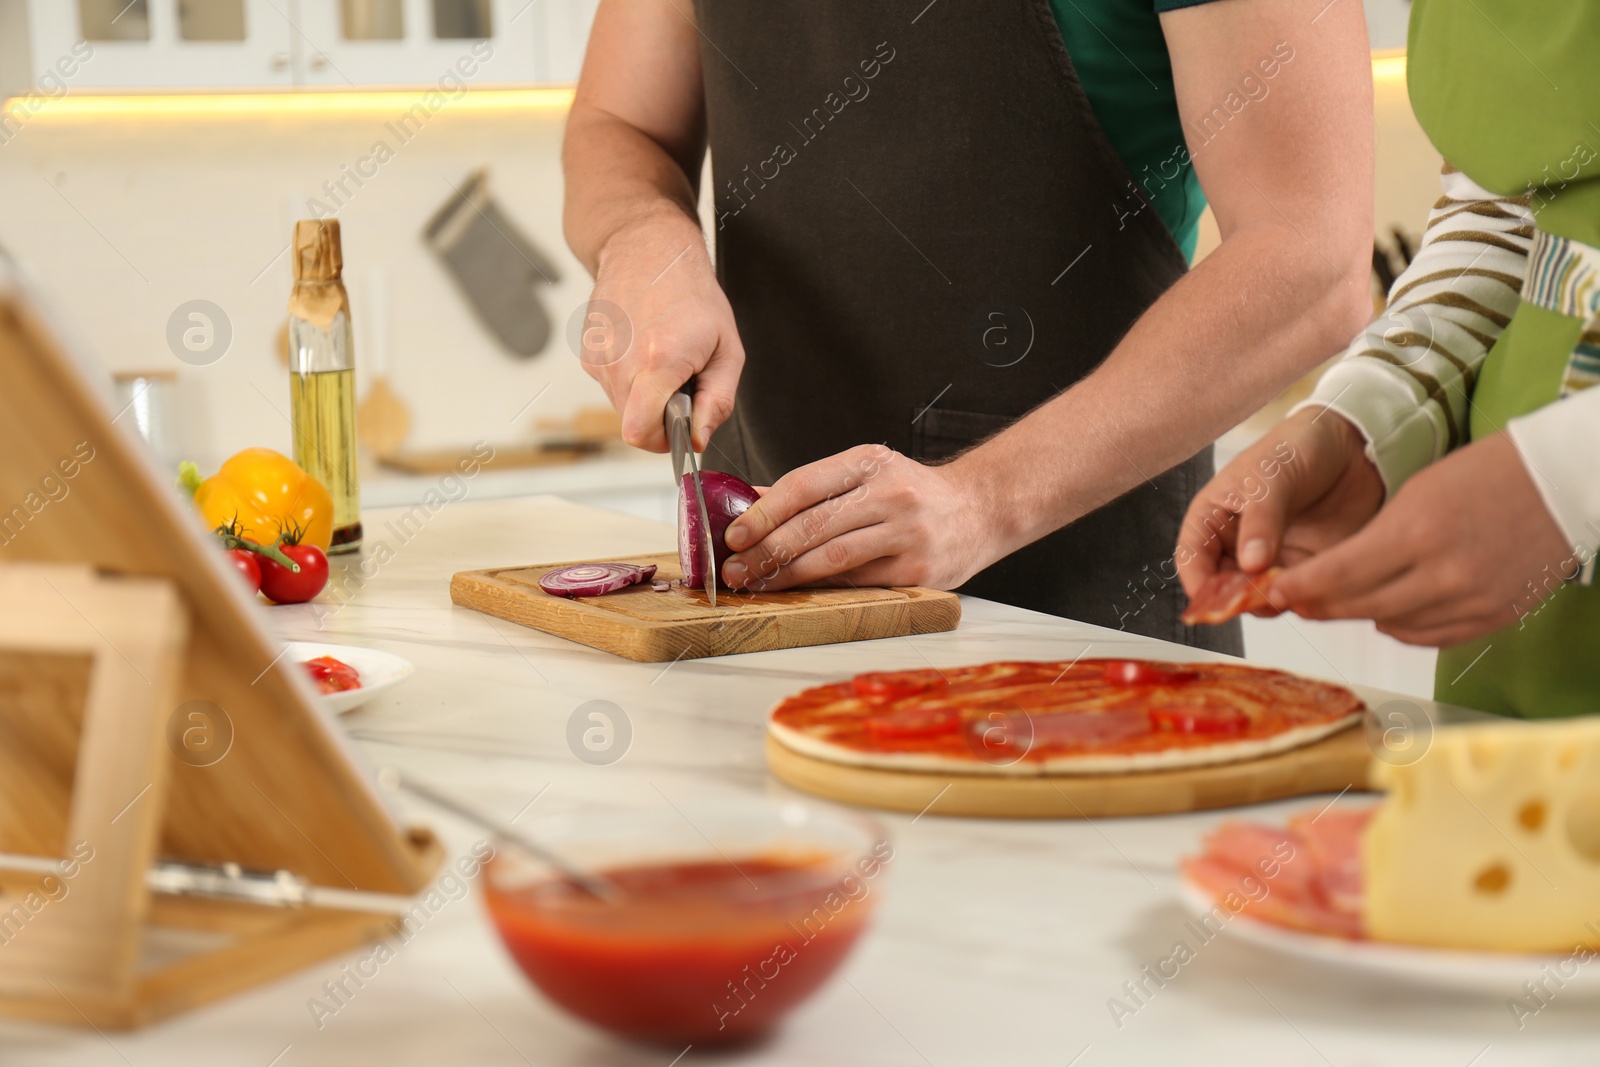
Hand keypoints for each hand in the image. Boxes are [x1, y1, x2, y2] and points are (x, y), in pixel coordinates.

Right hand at [580, 209, 743, 451]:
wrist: (648, 250)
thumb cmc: (693, 296)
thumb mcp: (728, 349)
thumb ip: (717, 401)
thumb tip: (699, 440)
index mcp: (658, 362)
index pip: (641, 433)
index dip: (665, 441)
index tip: (682, 424)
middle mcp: (620, 363)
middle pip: (633, 426)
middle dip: (660, 417)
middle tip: (681, 382)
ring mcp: (598, 359)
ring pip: (621, 409)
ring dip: (645, 397)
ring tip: (662, 360)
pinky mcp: (588, 355)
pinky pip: (610, 388)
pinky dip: (630, 380)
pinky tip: (643, 350)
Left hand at [721, 445, 995, 591]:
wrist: (981, 509)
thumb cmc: (913, 493)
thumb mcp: (866, 473)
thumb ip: (813, 488)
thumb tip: (750, 503)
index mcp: (870, 462)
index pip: (804, 485)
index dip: (764, 512)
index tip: (734, 533)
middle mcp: (890, 495)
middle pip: (814, 526)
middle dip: (766, 550)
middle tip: (734, 568)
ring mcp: (907, 534)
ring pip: (833, 559)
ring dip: (787, 575)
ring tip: (756, 583)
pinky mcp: (917, 572)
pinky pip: (857, 583)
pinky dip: (821, 588)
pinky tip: (797, 592)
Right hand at [1176, 406, 1385, 604]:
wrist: (1353, 446)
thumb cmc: (1298, 447)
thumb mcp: (1271, 477)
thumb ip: (1261, 521)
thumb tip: (1251, 565)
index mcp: (1213, 515)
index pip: (1192, 557)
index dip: (1199, 583)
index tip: (1215, 602)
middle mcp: (1236, 541)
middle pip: (1221, 584)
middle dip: (1234, 598)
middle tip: (1256, 601)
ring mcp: (1269, 556)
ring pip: (1255, 594)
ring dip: (1266, 602)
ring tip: (1285, 594)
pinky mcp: (1302, 566)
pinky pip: (1292, 593)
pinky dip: (1296, 599)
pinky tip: (1306, 593)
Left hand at [1268, 432, 1577, 645]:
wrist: (1561, 482)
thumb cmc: (1484, 475)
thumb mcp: (1415, 494)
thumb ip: (1372, 541)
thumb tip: (1330, 579)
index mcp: (1416, 533)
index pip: (1339, 575)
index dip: (1300, 588)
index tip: (1273, 591)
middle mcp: (1444, 575)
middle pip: (1360, 607)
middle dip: (1321, 604)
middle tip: (1295, 600)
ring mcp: (1472, 601)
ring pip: (1392, 626)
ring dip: (1361, 614)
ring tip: (1340, 600)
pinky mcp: (1494, 617)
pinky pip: (1430, 636)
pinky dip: (1402, 626)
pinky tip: (1389, 611)